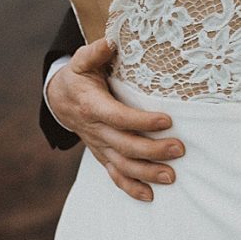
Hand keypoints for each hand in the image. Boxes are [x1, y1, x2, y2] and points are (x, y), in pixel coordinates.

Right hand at [46, 37, 182, 201]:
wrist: (60, 100)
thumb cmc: (79, 77)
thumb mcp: (82, 61)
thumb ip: (94, 52)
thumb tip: (109, 42)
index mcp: (92, 106)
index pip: (118, 117)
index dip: (141, 122)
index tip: (167, 121)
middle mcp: (95, 131)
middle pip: (125, 145)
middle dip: (153, 150)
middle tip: (180, 149)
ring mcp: (99, 146)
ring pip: (122, 165)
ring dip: (147, 173)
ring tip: (172, 177)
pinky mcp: (102, 155)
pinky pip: (114, 175)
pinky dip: (130, 188)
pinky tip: (150, 196)